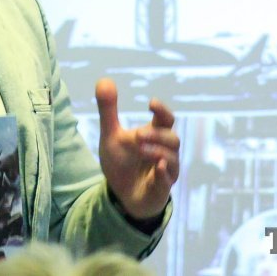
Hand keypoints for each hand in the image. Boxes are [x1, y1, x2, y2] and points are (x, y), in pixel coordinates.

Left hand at [95, 78, 179, 219]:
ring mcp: (165, 171)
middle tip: (138, 135)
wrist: (120, 196)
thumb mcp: (111, 135)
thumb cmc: (121, 162)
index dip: (162, 110)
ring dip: (158, 151)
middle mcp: (165, 152)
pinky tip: (157, 167)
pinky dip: (163, 173)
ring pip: (173, 158)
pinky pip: (168, 180)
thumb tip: (103, 80)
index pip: (166, 119)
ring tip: (141, 148)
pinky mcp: (161, 189)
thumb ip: (108, 110)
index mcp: (154, 136)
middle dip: (157, 135)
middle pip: (172, 138)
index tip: (151, 103)